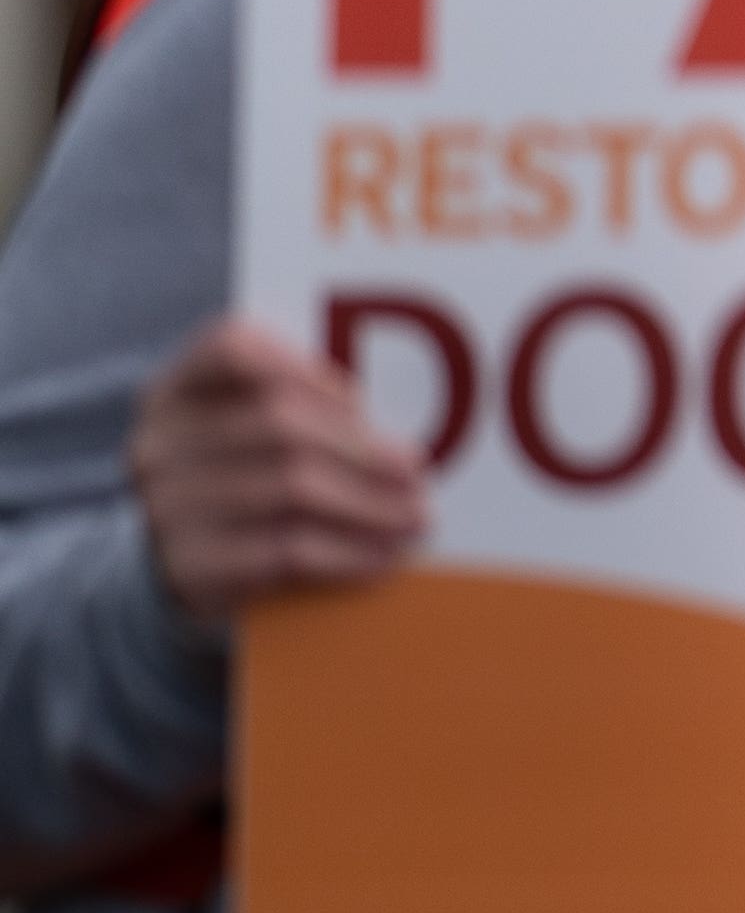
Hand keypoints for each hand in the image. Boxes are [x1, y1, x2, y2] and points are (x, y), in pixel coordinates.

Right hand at [132, 317, 425, 620]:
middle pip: (277, 423)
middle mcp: (161, 442)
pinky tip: (384, 554)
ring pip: (290, 489)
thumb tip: (396, 434)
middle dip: (361, 446)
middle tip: (416, 469)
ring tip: (415, 516)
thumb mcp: (240, 432)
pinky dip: (347, 551)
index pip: (232, 347)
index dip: (303, 366)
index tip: (361, 399)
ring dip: (368, 503)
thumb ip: (298, 408)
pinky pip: (285, 550)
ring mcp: (166, 505)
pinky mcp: (188, 564)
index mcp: (177, 389)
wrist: (163, 566)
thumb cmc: (232, 479)